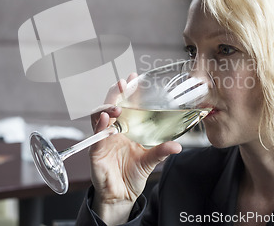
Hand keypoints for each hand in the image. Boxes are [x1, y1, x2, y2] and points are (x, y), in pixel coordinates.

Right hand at [89, 74, 181, 223]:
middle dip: (115, 93)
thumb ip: (161, 151)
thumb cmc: (133, 174)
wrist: (122, 195)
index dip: (127, 91)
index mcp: (125, 128)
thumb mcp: (150, 160)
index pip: (124, 104)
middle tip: (123, 83)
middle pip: (110, 105)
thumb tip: (178, 145)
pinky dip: (100, 127)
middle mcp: (112, 130)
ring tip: (117, 105)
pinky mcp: (96, 153)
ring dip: (107, 107)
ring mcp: (102, 140)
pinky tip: (105, 119)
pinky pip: (95, 138)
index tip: (132, 77)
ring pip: (99, 117)